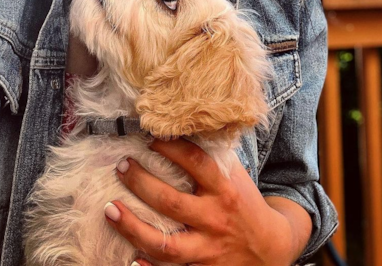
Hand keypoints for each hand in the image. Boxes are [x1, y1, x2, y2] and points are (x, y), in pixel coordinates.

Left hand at [103, 137, 309, 264]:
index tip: (149, 138)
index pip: (196, 163)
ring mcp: (207, 249)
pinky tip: (131, 259)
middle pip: (171, 202)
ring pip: (165, 244)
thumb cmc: (245, 204)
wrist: (271, 249)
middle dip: (141, 183)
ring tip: (110, 209)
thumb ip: (212, 156)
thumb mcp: (234, 176)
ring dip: (133, 227)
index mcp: (224, 190)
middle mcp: (215, 219)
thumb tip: (182, 128)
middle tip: (121, 167)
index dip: (171, 148)